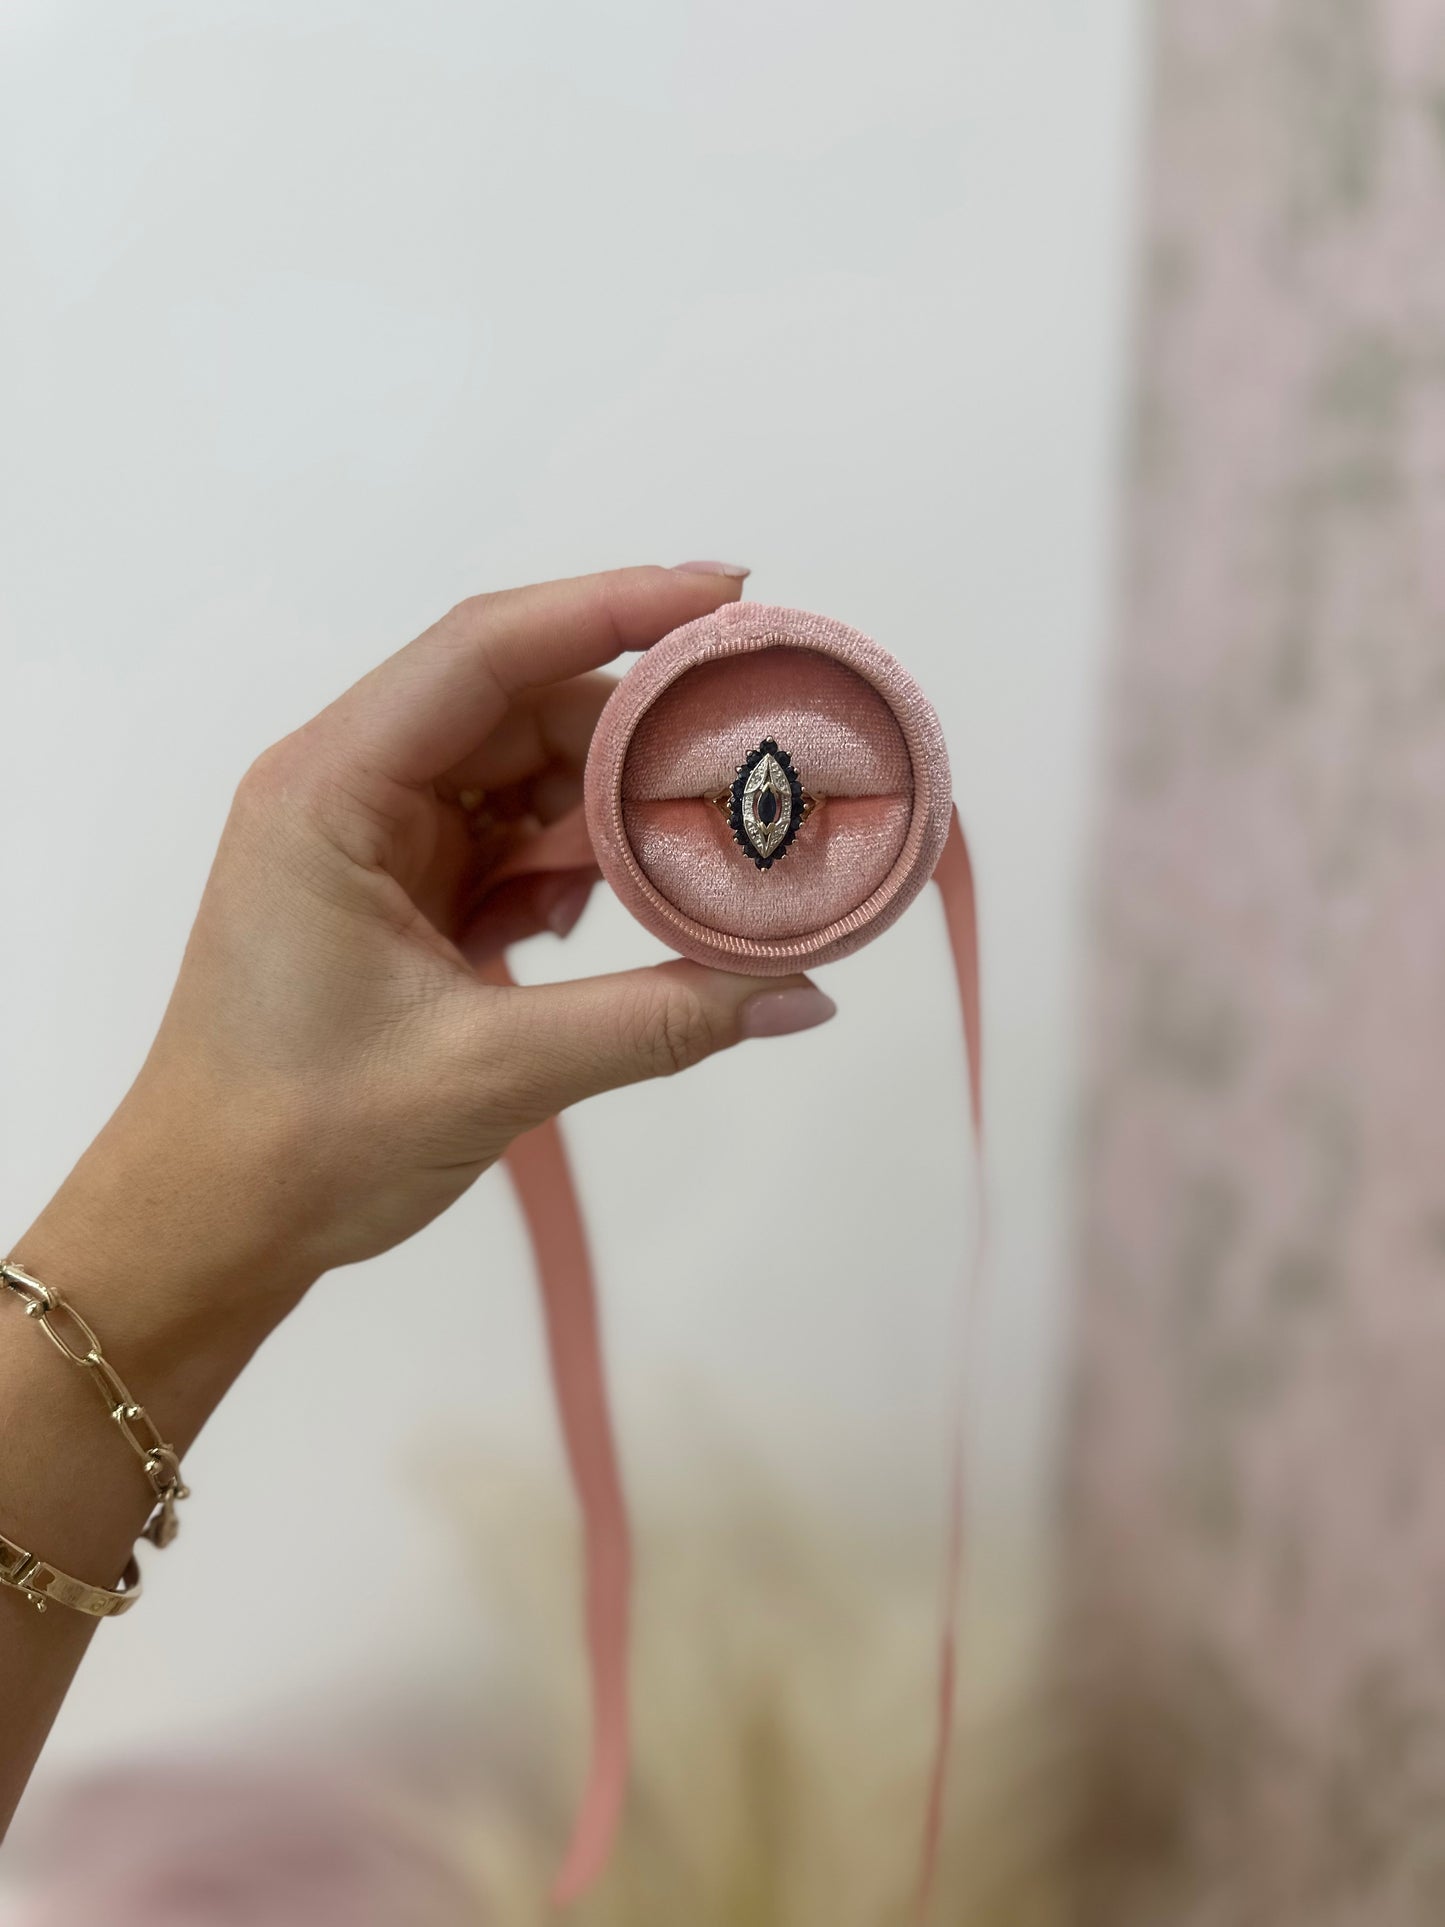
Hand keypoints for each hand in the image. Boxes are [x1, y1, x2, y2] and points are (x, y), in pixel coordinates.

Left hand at [51, 566, 835, 1309]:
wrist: (210, 1225)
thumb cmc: (296, 1141)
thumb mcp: (490, 1072)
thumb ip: (656, 1020)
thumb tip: (799, 996)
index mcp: (331, 792)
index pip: (485, 651)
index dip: (612, 607)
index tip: (727, 597)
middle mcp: (351, 791)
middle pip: (523, 709)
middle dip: (640, 736)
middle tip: (755, 764)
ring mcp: (381, 842)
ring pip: (530, 778)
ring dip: (616, 817)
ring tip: (706, 862)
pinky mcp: (408, 895)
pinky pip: (517, 844)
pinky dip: (581, 872)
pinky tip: (624, 919)